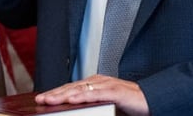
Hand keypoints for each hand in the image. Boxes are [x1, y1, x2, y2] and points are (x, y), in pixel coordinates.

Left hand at [34, 75, 148, 115]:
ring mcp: (107, 85)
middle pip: (71, 87)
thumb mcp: (106, 104)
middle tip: (39, 98)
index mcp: (95, 84)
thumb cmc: (131, 103)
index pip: (71, 88)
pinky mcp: (115, 92)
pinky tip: (72, 99)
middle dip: (54, 93)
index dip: (56, 93)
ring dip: (63, 94)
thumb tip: (75, 110)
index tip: (42, 98)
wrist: (153, 100)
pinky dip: (82, 96)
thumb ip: (92, 105)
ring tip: (49, 99)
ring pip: (80, 89)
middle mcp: (99, 82)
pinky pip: (95, 94)